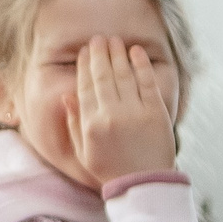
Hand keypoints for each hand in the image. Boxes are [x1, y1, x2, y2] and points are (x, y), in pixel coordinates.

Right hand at [65, 35, 177, 185]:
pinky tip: (135, 52)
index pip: (85, 87)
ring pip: (123, 75)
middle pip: (103, 76)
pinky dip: (141, 65)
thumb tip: (66, 96)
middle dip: (100, 54)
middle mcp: (111, 114)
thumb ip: (74, 123)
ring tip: (114, 40)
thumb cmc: (110, 168)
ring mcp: (135, 112)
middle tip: (98, 38)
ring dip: (118, 54)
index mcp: (91, 124)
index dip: (85, 66)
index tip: (85, 51)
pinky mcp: (156, 112)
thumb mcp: (83, 150)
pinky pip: (147, 82)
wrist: (143, 183)